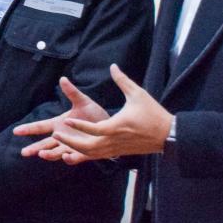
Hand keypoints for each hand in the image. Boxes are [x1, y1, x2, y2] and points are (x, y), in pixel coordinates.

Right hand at [13, 76, 110, 160]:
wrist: (111, 126)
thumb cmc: (94, 114)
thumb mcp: (83, 102)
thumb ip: (72, 92)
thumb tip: (62, 78)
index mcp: (59, 124)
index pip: (41, 126)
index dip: (28, 129)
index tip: (15, 131)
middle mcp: (62, 136)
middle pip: (45, 143)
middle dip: (34, 148)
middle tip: (24, 152)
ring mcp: (71, 145)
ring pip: (56, 152)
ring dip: (49, 154)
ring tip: (41, 154)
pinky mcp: (82, 153)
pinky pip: (73, 158)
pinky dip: (68, 159)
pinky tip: (65, 157)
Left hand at [25, 65, 170, 164]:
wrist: (167, 134)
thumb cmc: (153, 113)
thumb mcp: (138, 93)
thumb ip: (122, 80)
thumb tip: (113, 66)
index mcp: (117, 127)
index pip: (93, 130)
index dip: (78, 126)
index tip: (65, 121)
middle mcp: (114, 141)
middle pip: (87, 147)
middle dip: (70, 142)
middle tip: (55, 136)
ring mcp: (116, 149)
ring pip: (91, 154)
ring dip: (75, 149)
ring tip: (60, 143)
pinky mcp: (118, 152)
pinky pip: (98, 156)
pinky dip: (85, 154)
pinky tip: (75, 150)